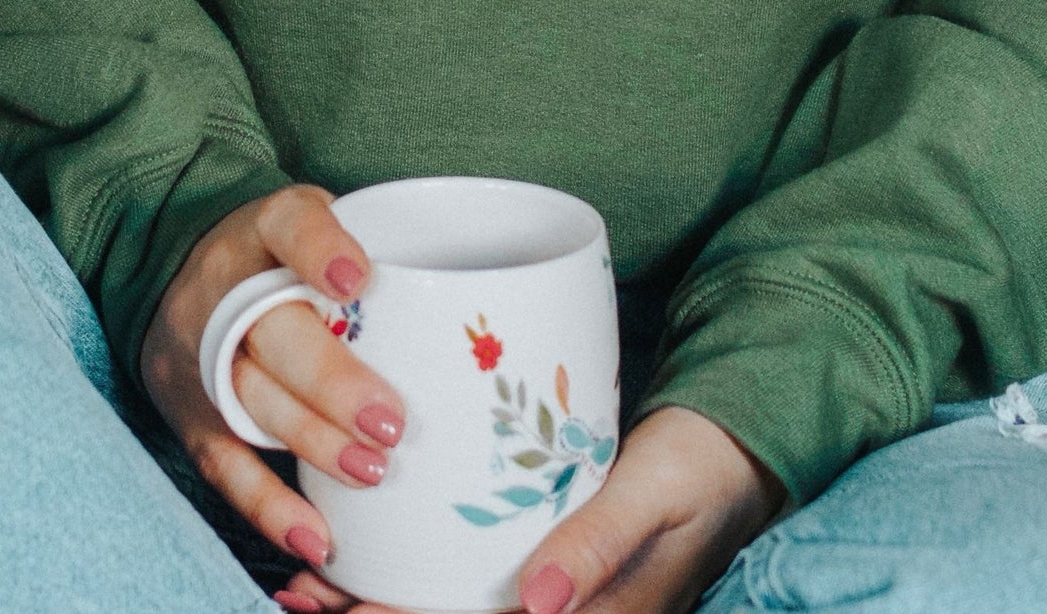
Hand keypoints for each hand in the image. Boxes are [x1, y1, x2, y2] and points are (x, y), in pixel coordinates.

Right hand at [141, 182, 407, 575]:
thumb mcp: (322, 222)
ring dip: (314, 443)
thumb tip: (486, 303)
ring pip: (253, 401)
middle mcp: (226, 286)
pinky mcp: (195, 414)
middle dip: (331, 381)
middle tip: (391, 420)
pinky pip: (227, 466)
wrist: (181, 274)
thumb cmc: (282, 254)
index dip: (319, 250)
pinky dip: (270, 507)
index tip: (358, 279)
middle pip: (272, 331)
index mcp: (266, 225)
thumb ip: (381, 246)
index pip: (289, 224)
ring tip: (372, 470)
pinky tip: (317, 533)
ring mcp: (204, 353)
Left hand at [271, 404, 786, 613]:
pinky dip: (420, 575)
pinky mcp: (551, 560)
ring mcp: (557, 594)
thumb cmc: (704, 465)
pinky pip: (474, 582)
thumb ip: (600, 543)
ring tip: (310, 583)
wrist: (744, 449)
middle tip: (303, 592)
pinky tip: (374, 553)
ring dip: (386, 603)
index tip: (347, 613)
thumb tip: (535, 604)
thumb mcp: (657, 493)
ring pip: (457, 611)